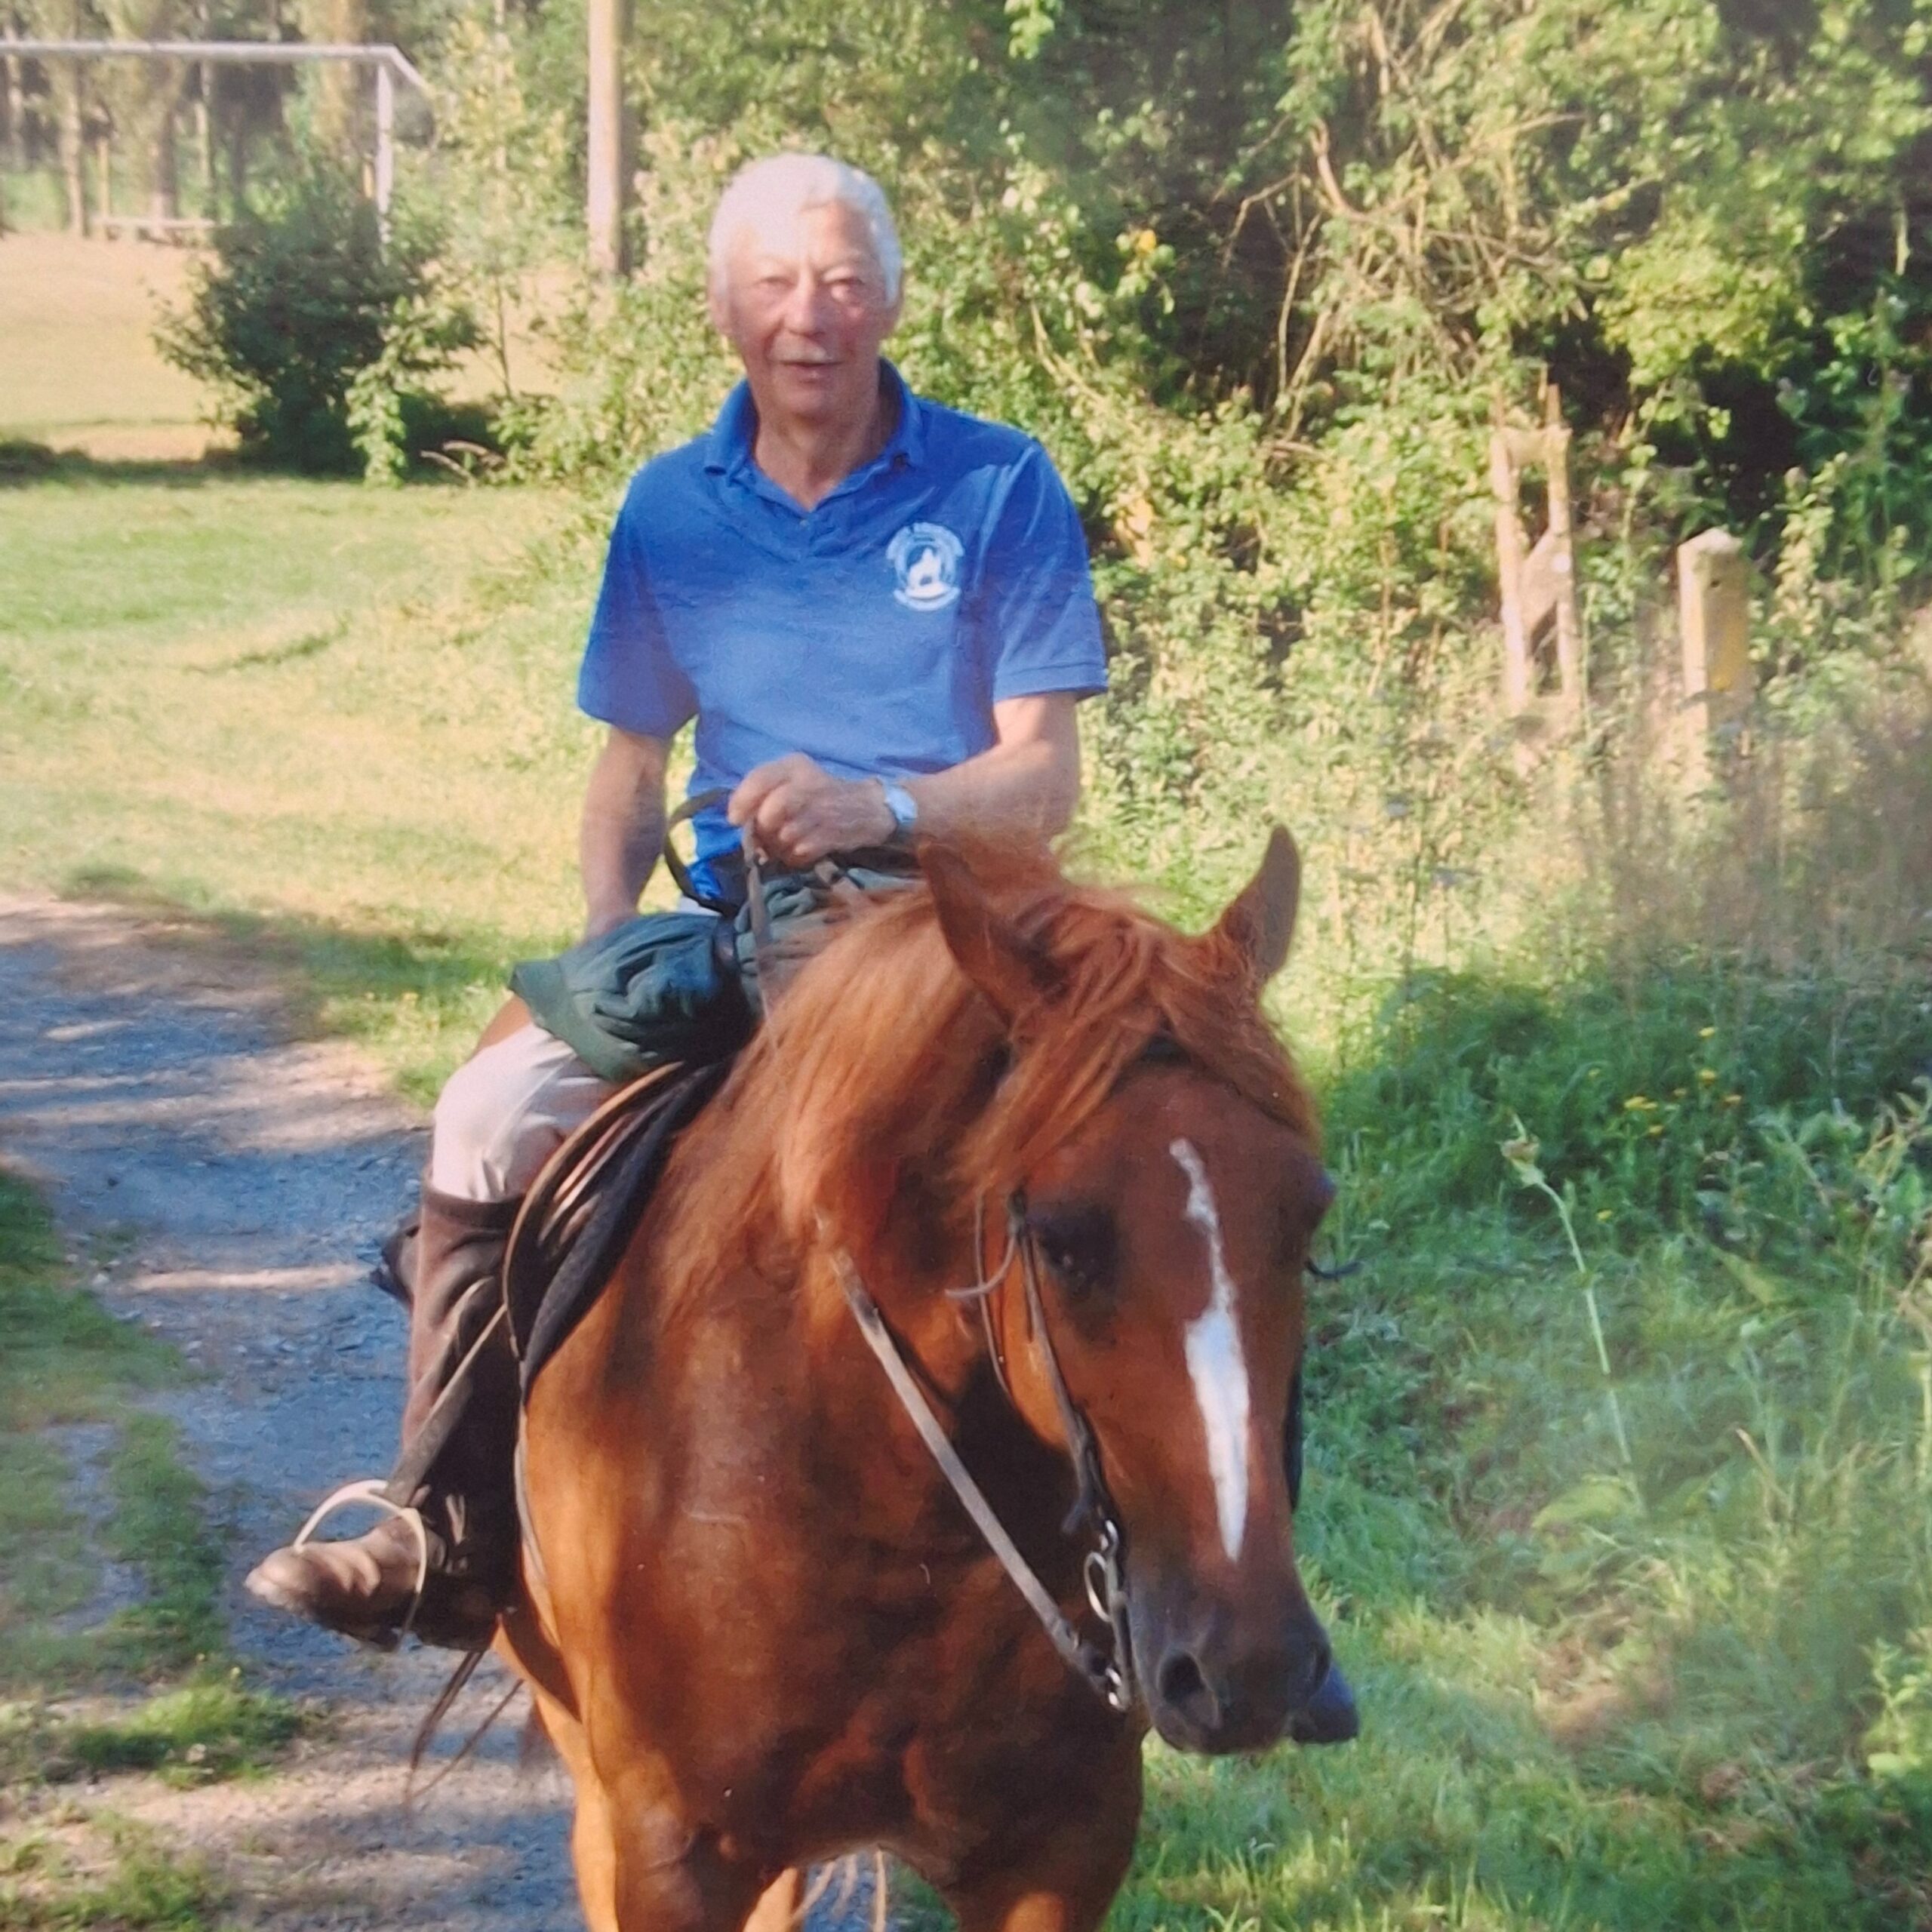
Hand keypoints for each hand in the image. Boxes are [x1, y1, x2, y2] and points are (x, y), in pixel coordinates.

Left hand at [729, 755, 894, 867]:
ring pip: (782, 837)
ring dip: (777, 845)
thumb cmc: (815, 793)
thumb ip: (760, 790)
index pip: (759, 779)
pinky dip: (793, 856)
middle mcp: (809, 784)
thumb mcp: (789, 778)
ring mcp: (822, 812)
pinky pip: (798, 853)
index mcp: (794, 765)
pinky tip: (801, 847)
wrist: (863, 808)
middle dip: (762, 829)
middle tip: (766, 834)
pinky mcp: (831, 836)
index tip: (734, 819)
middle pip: (769, 814)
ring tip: (785, 840)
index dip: (741, 802)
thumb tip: (735, 818)